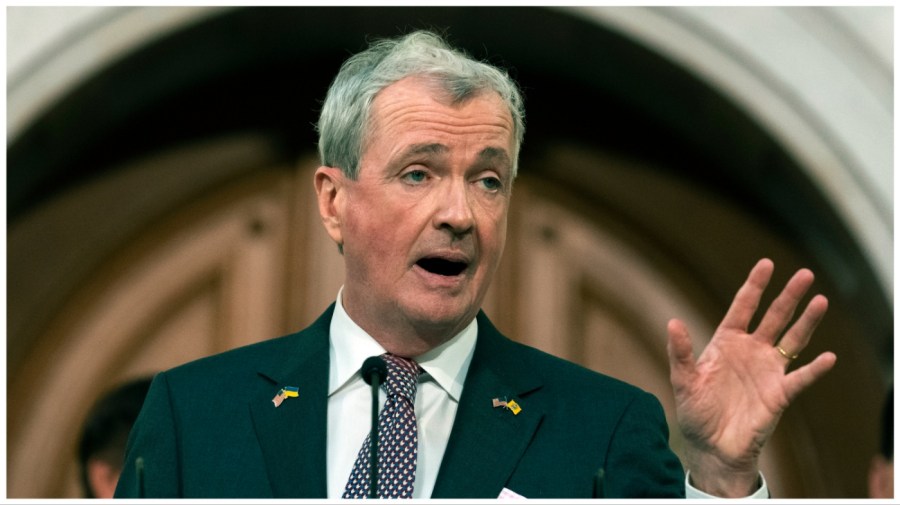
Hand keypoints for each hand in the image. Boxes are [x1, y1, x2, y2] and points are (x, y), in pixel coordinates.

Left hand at [666, 258, 836, 496]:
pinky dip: (814, 369)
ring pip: (793, 340)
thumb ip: (680, 353)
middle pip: (774, 317)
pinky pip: (801, 378)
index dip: (755, 286)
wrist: (711, 447)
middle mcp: (750, 351)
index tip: (767, 264)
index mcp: (726, 343)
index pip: (743, 307)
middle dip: (789, 296)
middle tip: (805, 274)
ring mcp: (767, 371)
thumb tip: (672, 322)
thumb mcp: (683, 381)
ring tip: (822, 300)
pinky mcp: (779, 394)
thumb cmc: (695, 413)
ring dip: (807, 322)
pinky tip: (828, 357)